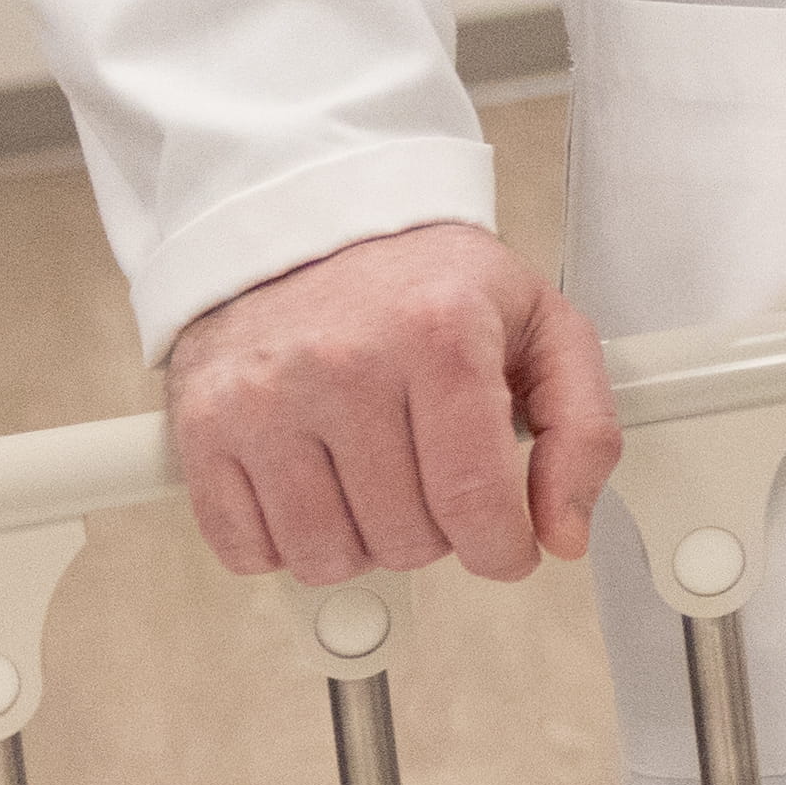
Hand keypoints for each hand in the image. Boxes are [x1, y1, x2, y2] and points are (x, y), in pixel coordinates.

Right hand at [161, 222, 614, 583]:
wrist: (310, 226)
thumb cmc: (429, 283)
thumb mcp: (541, 326)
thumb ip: (582, 429)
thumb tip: (563, 535)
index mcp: (439, 334)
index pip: (475, 502)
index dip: (502, 549)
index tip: (506, 545)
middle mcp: (345, 364)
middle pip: (405, 539)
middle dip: (436, 532)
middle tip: (430, 474)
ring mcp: (265, 398)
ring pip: (328, 557)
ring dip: (363, 543)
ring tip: (373, 479)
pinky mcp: (203, 426)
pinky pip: (250, 551)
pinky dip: (287, 544)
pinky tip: (313, 488)